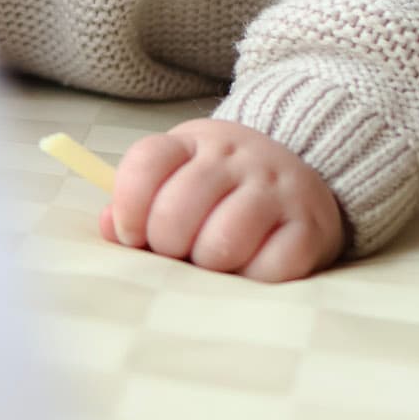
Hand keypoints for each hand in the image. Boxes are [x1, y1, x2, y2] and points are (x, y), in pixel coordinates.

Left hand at [99, 118, 343, 283]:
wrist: (302, 177)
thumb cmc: (224, 189)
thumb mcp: (180, 176)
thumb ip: (140, 201)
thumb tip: (108, 229)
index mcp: (197, 140)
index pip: (146, 162)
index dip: (128, 207)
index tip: (131, 233)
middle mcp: (237, 155)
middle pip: (175, 213)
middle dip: (167, 246)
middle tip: (180, 251)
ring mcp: (275, 188)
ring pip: (220, 244)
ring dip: (210, 265)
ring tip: (216, 258)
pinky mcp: (310, 225)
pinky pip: (268, 270)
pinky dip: (253, 279)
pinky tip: (253, 264)